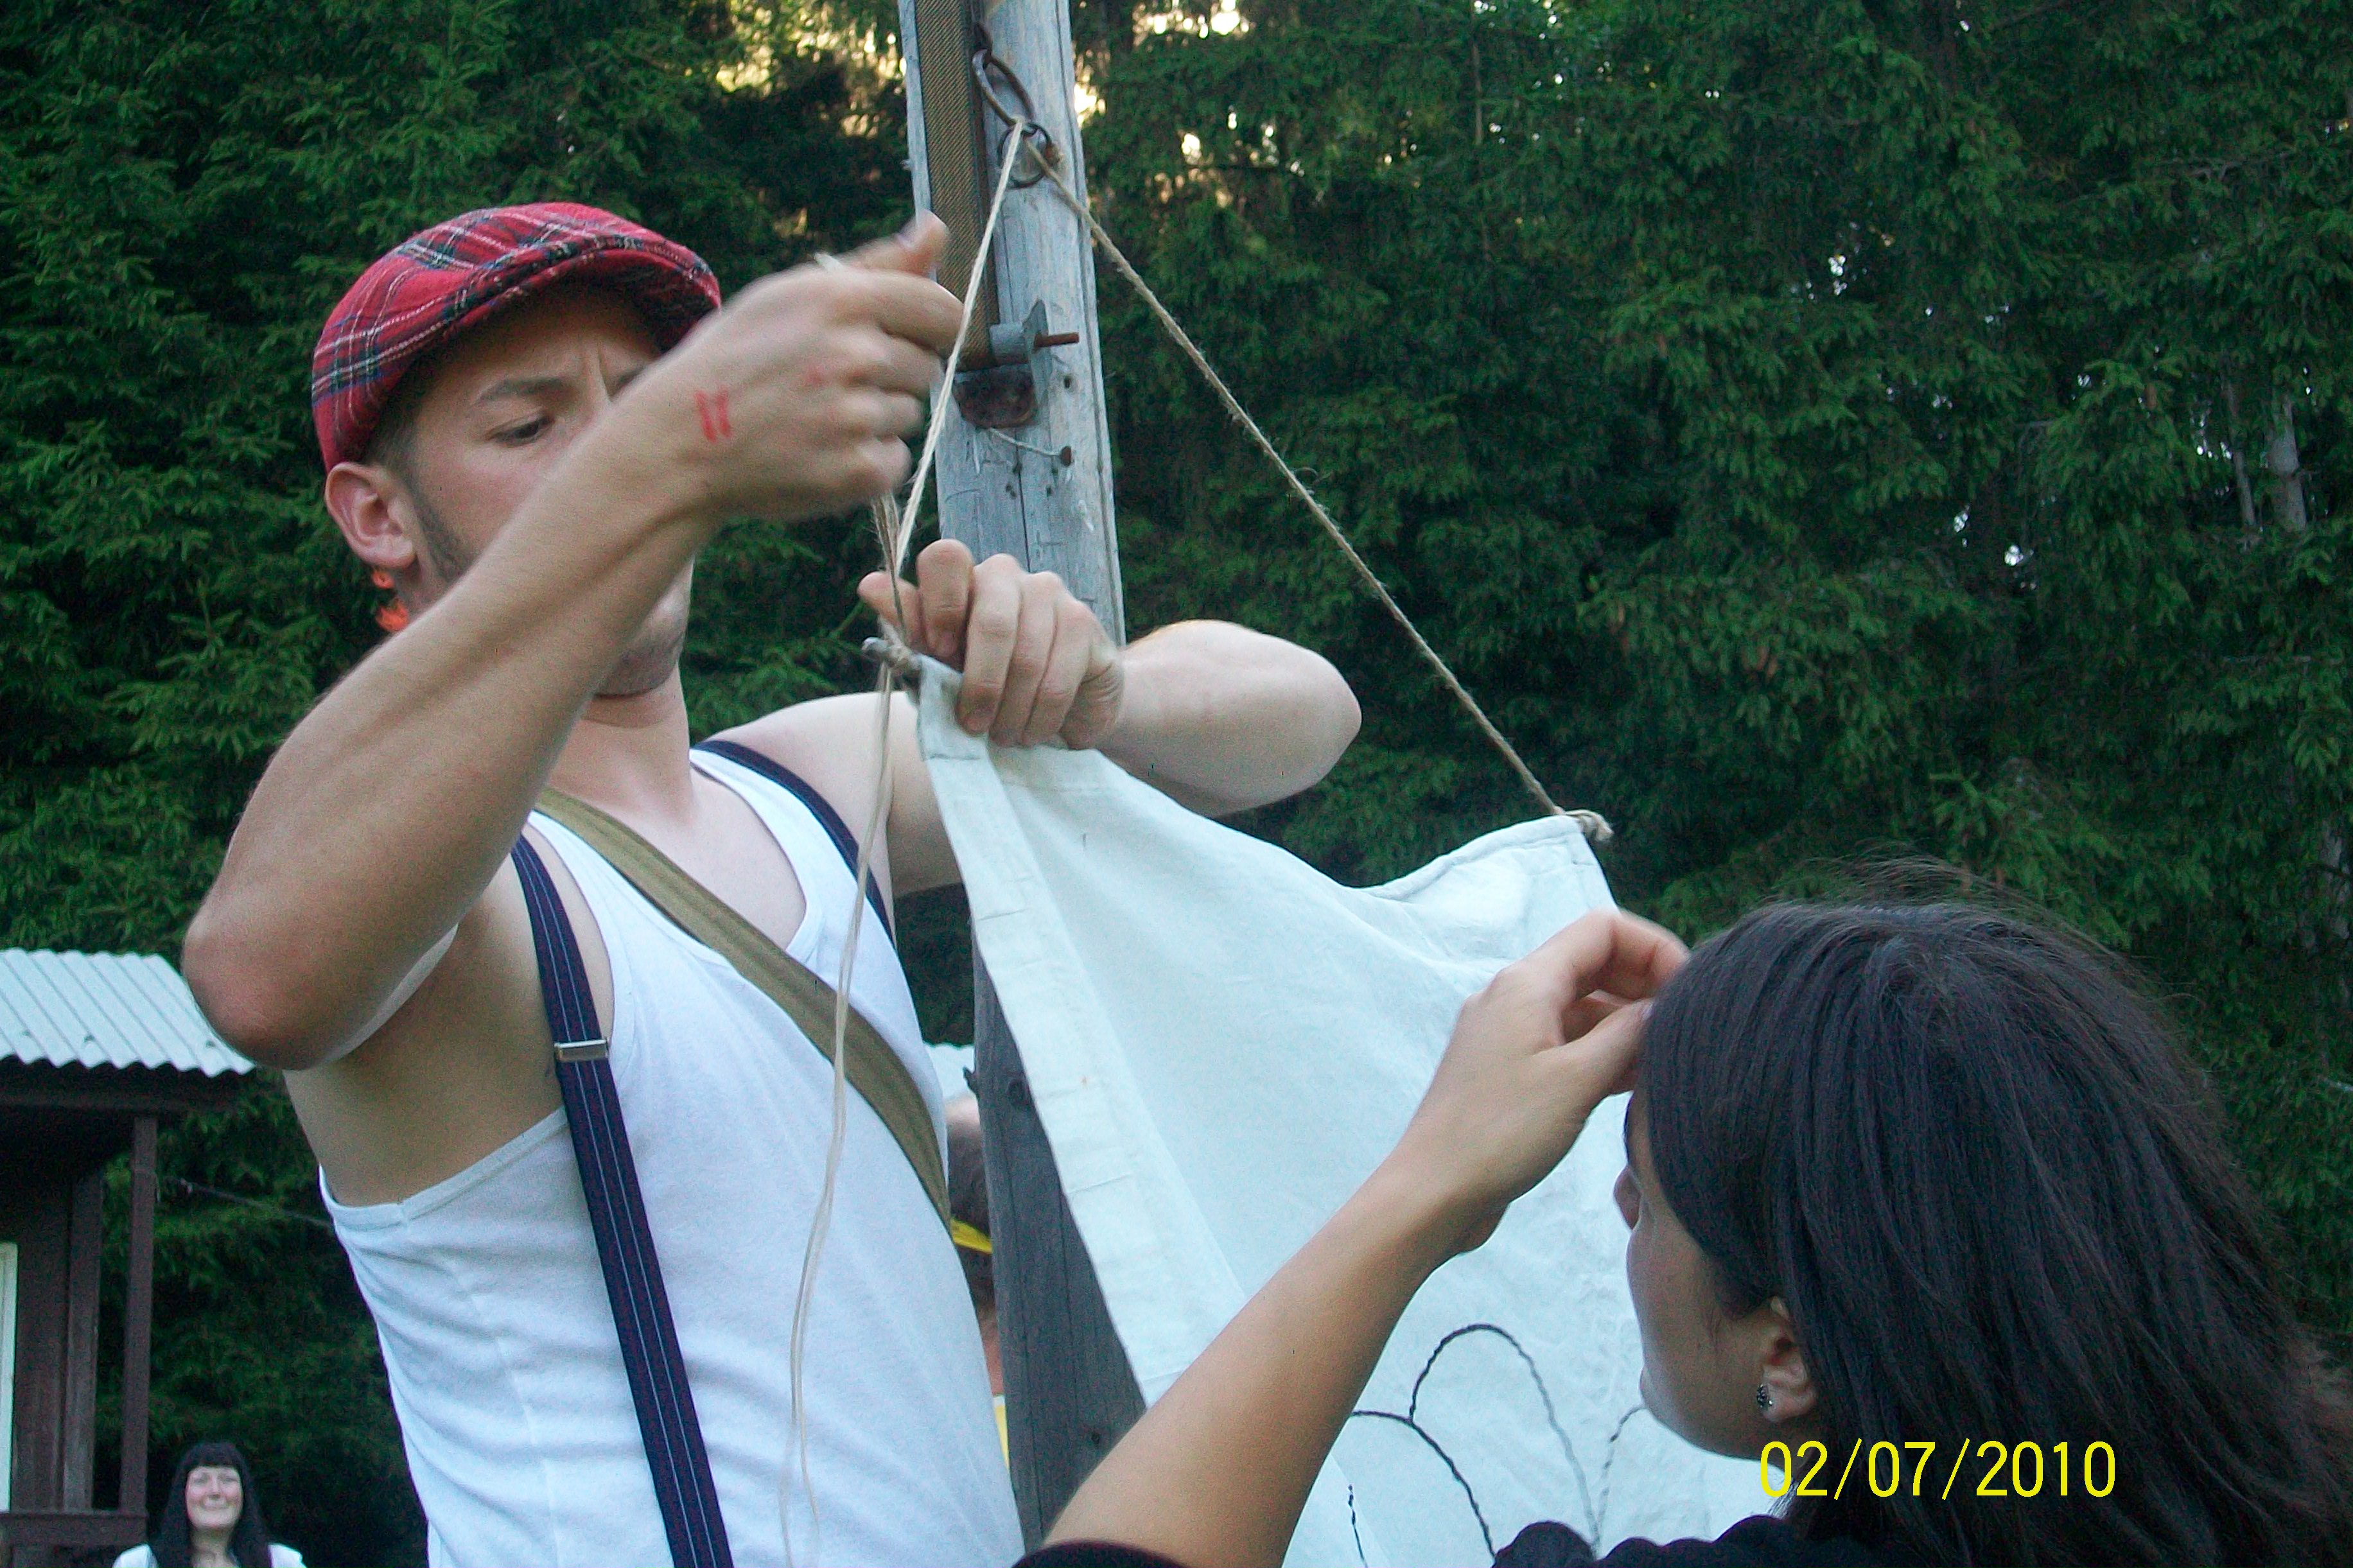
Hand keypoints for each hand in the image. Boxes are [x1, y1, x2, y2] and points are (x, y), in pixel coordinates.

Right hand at [620, 215, 961, 523]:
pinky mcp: (859, 471)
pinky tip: (819, 451)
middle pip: (929, 367)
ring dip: (876, 418)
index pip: (944, 311)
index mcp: (843, 301)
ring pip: (910, 414)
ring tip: (815, 417)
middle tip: (829, 383)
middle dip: (892, 375)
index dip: (930, 328)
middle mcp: (856, 355)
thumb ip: (877, 265)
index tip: (903, 339)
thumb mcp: (794, 295)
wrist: (680, 442)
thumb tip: (937, 230)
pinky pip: (896, 459)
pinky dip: (867, 460)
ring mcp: (858, 416)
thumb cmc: (739, 359)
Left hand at [861, 538, 1125, 747]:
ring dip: (1011, 709)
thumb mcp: (940, 669)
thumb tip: (870, 585)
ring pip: (1027, 653)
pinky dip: (1042, 714)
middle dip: (981, 683)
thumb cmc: (987, 687)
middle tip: (974, 725)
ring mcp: (1050, 594)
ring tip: (1005, 737)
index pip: (945, 558)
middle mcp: (1005, 575)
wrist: (1053, 713)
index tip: (940, 655)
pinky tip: (1033, 731)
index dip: (939, 605)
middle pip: (992, 615)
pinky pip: (1059, 673)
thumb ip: (911, 633)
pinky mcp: (1084, 623)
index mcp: (962, 580)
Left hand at [1383, 909, 1687, 1253]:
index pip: (1602, 930)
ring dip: (1626, 1024)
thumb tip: (1662, 1007)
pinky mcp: (1511, 1071)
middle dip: (1644, 984)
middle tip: (1686, 1026)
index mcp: (1526, 984)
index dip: (1653, 948)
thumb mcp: (1577, 1080)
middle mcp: (1514, 997)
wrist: (1434, 1192)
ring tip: (1669, 1059)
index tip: (1688, 990)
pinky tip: (1637, 1082)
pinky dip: (1603, 1053)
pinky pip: (1567, 1044)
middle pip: (1594, 963)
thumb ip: (1627, 1035)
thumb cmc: (1498, 1135)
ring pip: (1583, 1007)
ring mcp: (1510, 1034)